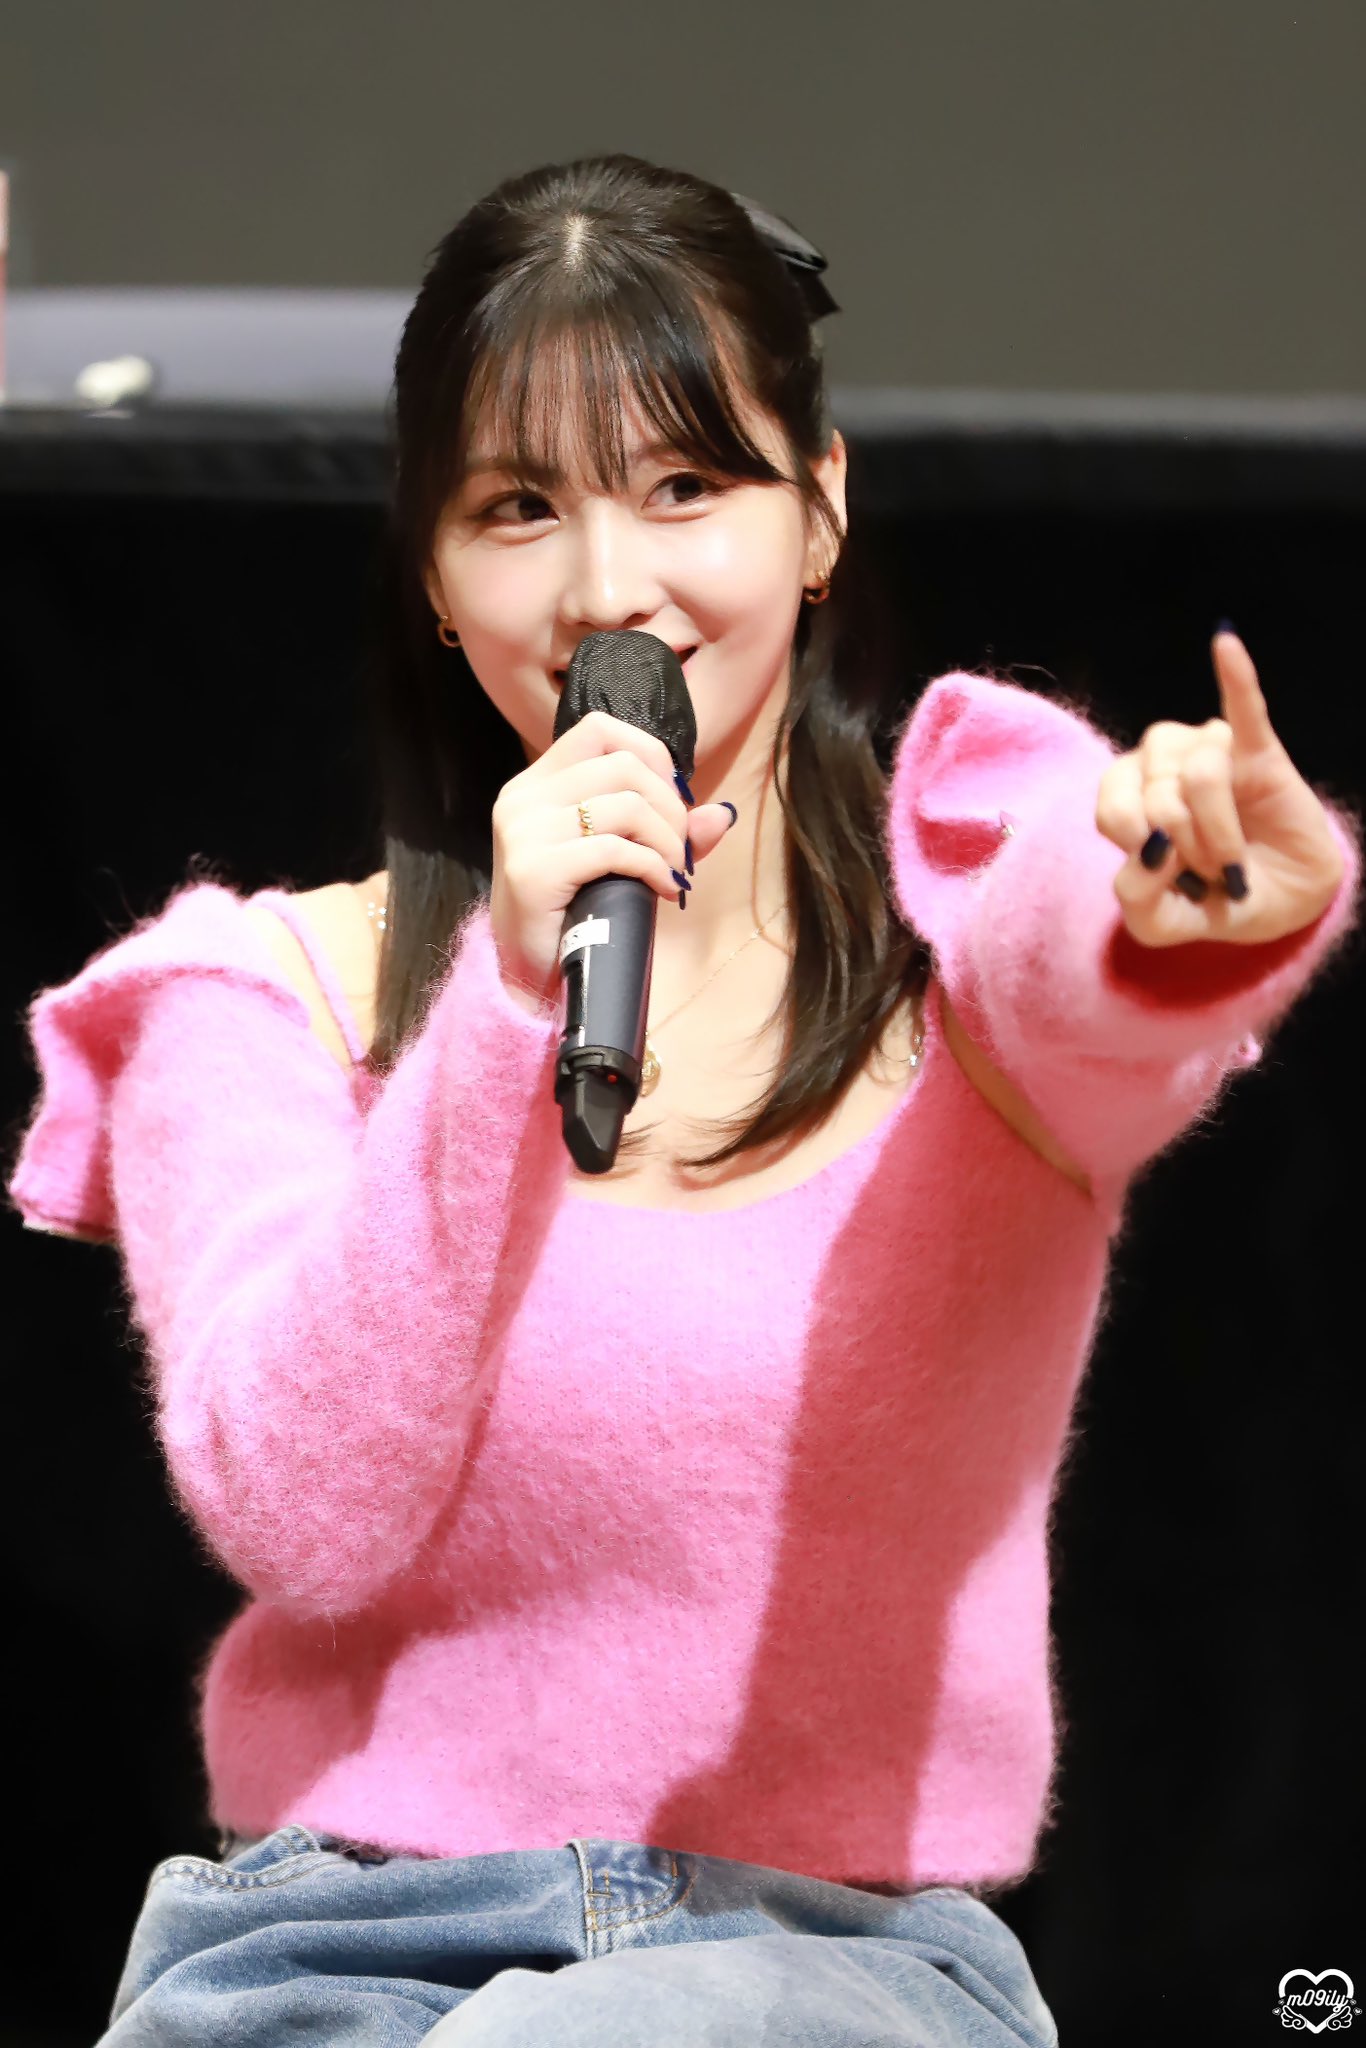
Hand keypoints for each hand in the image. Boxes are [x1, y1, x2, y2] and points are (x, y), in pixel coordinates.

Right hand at [489, 709, 735, 1008]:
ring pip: (625, 805)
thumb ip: (668, 831)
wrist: (526, 974)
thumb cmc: (573, 912)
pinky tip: (664, 889)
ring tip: (674, 871)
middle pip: (622, 765)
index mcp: (536, 784)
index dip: (651, 756)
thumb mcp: (620, 859)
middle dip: (670, 806)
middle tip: (679, 848)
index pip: (600, 729)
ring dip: (667, 840)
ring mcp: (523, 831)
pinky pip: (615, 850)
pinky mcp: (533, 869)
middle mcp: (523, 798)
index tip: (673, 802)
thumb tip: (723, 814)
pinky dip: (654, 867)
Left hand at [1097, 627, 1345, 946]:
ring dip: (1218, 828)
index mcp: (1128, 796)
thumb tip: (1151, 850)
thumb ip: (1136, 900)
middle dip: (1187, 849)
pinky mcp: (1258, 749)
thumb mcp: (1162, 923)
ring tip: (1231, 852)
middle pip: (1155, 796)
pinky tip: (1225, 642)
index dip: (1142, 850)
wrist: (1284, 902)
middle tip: (1212, 871)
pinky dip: (1235, 677)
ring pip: (1199, 773)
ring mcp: (1208, 751)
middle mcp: (1159, 764)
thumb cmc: (1213, 900)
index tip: (1170, 877)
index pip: (1113, 808)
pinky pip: (1243, 707)